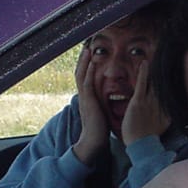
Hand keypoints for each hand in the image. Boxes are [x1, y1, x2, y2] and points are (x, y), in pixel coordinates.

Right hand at [73, 46, 107, 164]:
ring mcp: (84, 98)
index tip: (90, 55)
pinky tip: (91, 64)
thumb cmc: (100, 129)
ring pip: (81, 75)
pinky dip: (88, 73)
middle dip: (83, 60)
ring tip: (87, 50)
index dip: (86, 66)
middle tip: (86, 47)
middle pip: (80, 73)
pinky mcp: (88, 102)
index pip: (84, 78)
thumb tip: (108, 99)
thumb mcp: (101, 112)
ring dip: (84, 62)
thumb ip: (102, 103)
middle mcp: (83, 96)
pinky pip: (87, 84)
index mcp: (87, 98)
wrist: (93, 141)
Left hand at [121, 60, 169, 145]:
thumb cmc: (147, 138)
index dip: (169, 80)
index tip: (172, 69)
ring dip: (154, 69)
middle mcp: (159, 103)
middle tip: (167, 57)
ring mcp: (149, 101)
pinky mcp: (139, 101)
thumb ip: (165, 116)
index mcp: (165, 108)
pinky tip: (144, 62)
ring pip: (153, 81)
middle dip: (164, 72)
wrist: (141, 145)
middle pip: (162, 84)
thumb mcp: (161, 126)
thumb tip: (170, 112)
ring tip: (156, 55)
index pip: (167, 91)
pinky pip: (142, 83)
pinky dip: (143, 72)